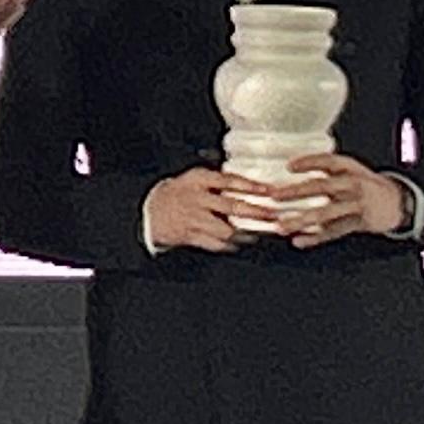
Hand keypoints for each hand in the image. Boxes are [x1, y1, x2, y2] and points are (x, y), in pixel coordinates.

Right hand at [145, 166, 259, 252]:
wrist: (151, 210)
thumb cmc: (180, 192)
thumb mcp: (195, 178)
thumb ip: (219, 181)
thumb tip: (252, 187)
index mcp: (198, 179)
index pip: (229, 180)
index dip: (250, 186)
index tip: (268, 190)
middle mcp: (196, 198)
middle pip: (231, 206)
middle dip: (255, 212)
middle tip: (272, 215)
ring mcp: (193, 218)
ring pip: (225, 229)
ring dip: (245, 233)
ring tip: (258, 233)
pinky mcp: (190, 235)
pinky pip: (215, 243)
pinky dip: (230, 245)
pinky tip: (239, 243)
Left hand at [266, 154, 408, 247]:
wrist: (397, 201)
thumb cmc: (365, 184)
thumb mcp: (350, 170)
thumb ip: (326, 171)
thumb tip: (290, 169)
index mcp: (349, 168)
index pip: (328, 161)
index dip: (309, 162)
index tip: (289, 166)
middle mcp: (352, 185)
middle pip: (322, 187)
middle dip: (296, 191)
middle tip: (275, 195)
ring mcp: (356, 205)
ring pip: (326, 213)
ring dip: (301, 220)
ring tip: (282, 225)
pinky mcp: (358, 223)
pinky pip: (334, 232)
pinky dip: (315, 238)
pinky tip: (299, 241)